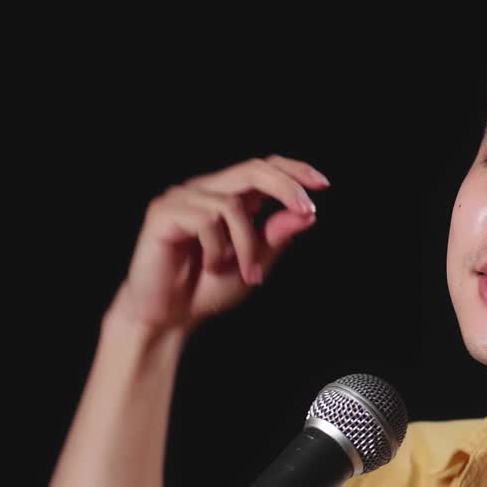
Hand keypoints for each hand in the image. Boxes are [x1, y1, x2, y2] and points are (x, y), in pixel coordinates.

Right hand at [109, 155, 328, 332]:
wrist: (167, 317)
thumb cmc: (205, 289)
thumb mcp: (253, 262)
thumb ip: (275, 237)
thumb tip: (306, 214)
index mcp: (228, 198)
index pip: (263, 168)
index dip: (293, 171)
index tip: (323, 184)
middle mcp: (205, 190)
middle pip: (252, 169)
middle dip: (286, 187)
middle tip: (308, 211)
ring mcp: (182, 198)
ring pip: (231, 204)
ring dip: (247, 245)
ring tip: (245, 274)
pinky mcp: (163, 212)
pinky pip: (206, 220)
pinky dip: (218, 250)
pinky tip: (210, 268)